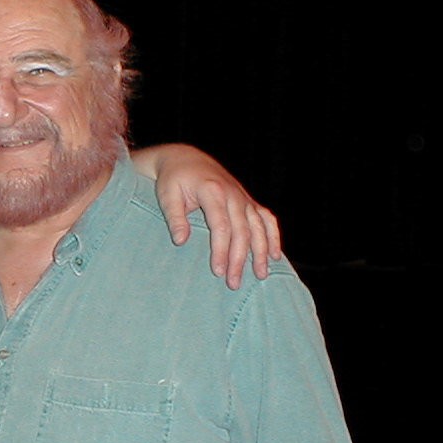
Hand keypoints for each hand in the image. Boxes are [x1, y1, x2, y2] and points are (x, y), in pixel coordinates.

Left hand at [136, 143, 281, 288]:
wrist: (185, 159)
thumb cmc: (173, 179)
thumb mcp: (167, 195)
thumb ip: (174, 217)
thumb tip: (181, 241)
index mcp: (213, 191)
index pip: (221, 226)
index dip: (221, 250)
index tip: (217, 271)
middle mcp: (233, 194)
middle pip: (242, 231)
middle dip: (239, 259)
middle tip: (234, 283)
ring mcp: (243, 197)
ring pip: (258, 227)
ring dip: (261, 252)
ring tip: (260, 275)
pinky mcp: (247, 201)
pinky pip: (266, 219)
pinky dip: (273, 236)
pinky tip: (275, 255)